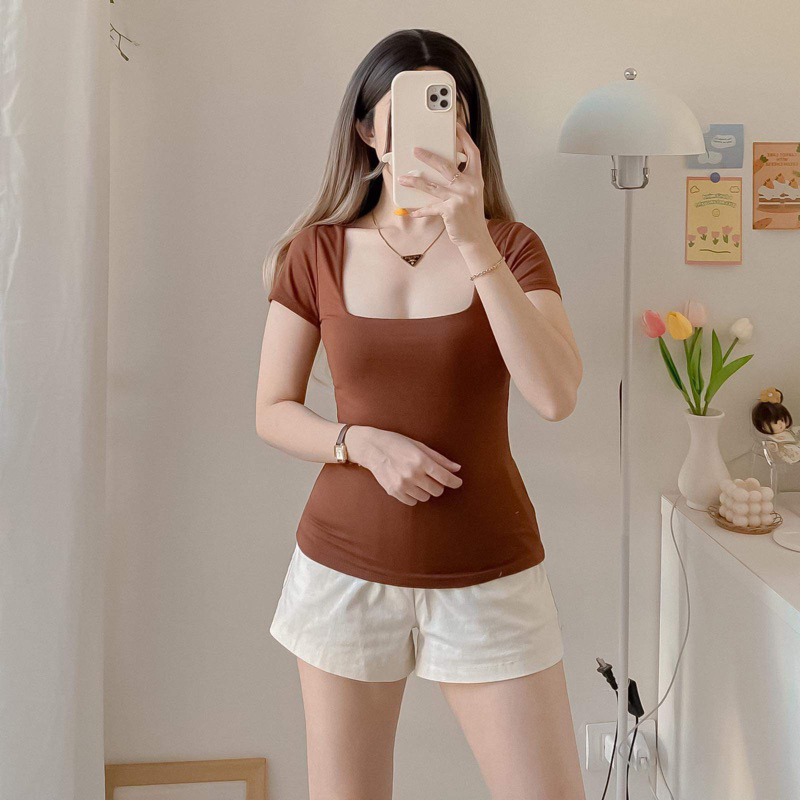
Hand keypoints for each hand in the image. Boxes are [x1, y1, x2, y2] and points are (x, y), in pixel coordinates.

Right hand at [347, 426, 462, 505]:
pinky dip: (415, 495)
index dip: (455, 482)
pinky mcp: (394, 491)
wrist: (371, 447)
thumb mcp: (419, 446)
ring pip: (426, 497)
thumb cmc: (397, 443)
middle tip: (432, 477)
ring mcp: (402, 484)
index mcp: (421, 460)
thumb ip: (439, 459)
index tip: (458, 482)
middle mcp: (412, 474)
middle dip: (439, 484)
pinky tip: (410, 485)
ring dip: (426, 490)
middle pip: (437, 490)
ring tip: (418, 479)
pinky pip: (413, 501)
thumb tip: (457, 469)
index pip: (445, 478)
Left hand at [397, 120, 488, 248]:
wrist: (476, 238)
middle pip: (447, 166)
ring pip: (433, 186)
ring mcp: (461, 198)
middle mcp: (470, 186)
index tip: (455, 126)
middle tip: (415, 150)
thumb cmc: (470, 215)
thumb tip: (442, 166)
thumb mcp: (471, 193)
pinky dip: (419, 210)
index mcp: (477, 179)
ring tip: (403, 178)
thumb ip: (462, 180)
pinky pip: (430, 208)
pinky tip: (410, 211)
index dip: (464, 138)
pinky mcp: (451, 211)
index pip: (473, 153)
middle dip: (430, 157)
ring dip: (416, 181)